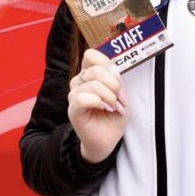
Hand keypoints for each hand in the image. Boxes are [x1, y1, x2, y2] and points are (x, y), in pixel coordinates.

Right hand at [68, 48, 127, 163]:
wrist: (108, 139)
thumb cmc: (113, 116)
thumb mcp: (121, 95)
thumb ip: (117, 81)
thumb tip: (116, 74)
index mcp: (90, 74)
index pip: (91, 55)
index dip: (106, 63)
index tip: (118, 78)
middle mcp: (79, 82)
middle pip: (95, 69)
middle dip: (113, 83)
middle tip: (120, 98)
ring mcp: (74, 95)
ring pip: (92, 84)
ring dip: (109, 96)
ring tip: (114, 106)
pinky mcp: (73, 109)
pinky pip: (82, 98)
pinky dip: (98, 102)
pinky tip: (104, 108)